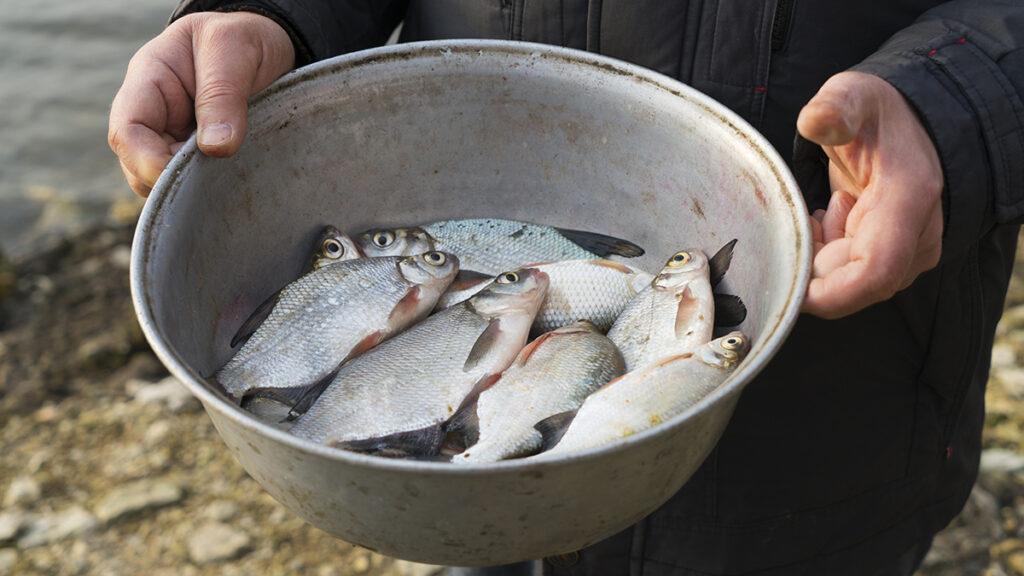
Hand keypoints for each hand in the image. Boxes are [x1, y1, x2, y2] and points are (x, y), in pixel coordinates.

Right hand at [108, 12, 294, 195]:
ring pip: (161, 180)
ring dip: (190, 187)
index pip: (127, 131)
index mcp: (148, 79)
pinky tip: (232, 179)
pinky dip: (206, 188)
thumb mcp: (232, 48)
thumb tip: (216, 148)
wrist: (265, 42)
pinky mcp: (194, 154)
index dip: (147, 162)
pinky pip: (188, 182)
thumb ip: (223, 95)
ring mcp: (171, 135)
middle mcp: (152, 112)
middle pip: (137, 165)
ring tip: (229, 171)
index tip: (186, 175)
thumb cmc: (242, 37)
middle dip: (170, 180)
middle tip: (218, 175)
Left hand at [797, 71, 943, 318]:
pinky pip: (851, 279)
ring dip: (820, 258)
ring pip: (851, 285)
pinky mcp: (896, 260)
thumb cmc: (874, 113)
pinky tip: (826, 221)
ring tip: (819, 212)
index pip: (872, 274)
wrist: (907, 124)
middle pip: (855, 287)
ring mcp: (910, 253)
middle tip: (802, 219)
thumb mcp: (851, 96)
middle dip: (813, 267)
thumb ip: (834, 107)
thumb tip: (816, 121)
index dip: (828, 295)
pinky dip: (826, 257)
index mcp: (908, 200)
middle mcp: (918, 236)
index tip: (788, 282)